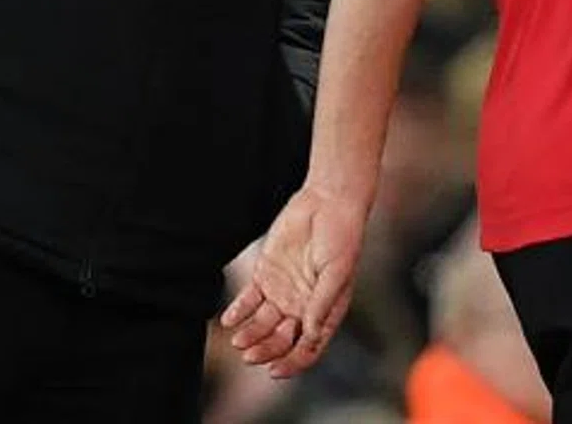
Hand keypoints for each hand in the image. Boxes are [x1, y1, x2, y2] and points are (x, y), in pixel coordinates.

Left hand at [218, 186, 367, 378]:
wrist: (327, 202)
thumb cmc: (342, 237)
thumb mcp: (337, 273)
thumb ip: (322, 304)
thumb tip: (310, 335)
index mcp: (325, 312)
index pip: (308, 348)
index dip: (293, 362)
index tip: (275, 371)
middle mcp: (302, 307)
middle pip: (281, 340)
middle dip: (266, 351)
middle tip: (249, 355)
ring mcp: (283, 292)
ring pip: (262, 324)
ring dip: (250, 335)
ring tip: (238, 341)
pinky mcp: (266, 274)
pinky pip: (249, 300)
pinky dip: (238, 312)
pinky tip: (229, 320)